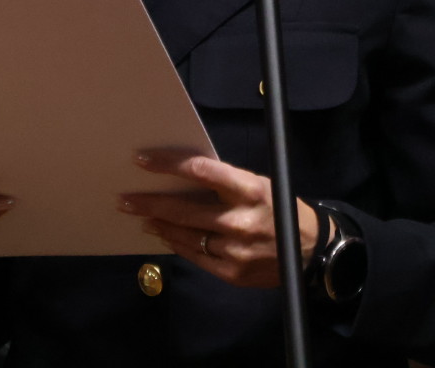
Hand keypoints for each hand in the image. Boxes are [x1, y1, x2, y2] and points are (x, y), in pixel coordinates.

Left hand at [119, 150, 318, 288]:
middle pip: (185, 209)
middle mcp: (242, 220)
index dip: (169, 164)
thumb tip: (182, 174)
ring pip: (185, 235)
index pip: (202, 171)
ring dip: (158, 224)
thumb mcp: (258, 185)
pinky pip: (195, 255)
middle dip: (150, 203)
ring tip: (139, 215)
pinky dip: (175, 243)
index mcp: (251, 189)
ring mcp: (236, 250)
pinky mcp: (231, 273)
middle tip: (125, 198)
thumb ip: (225, 182)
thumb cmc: (278, 208)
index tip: (143, 160)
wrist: (309, 251)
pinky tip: (163, 233)